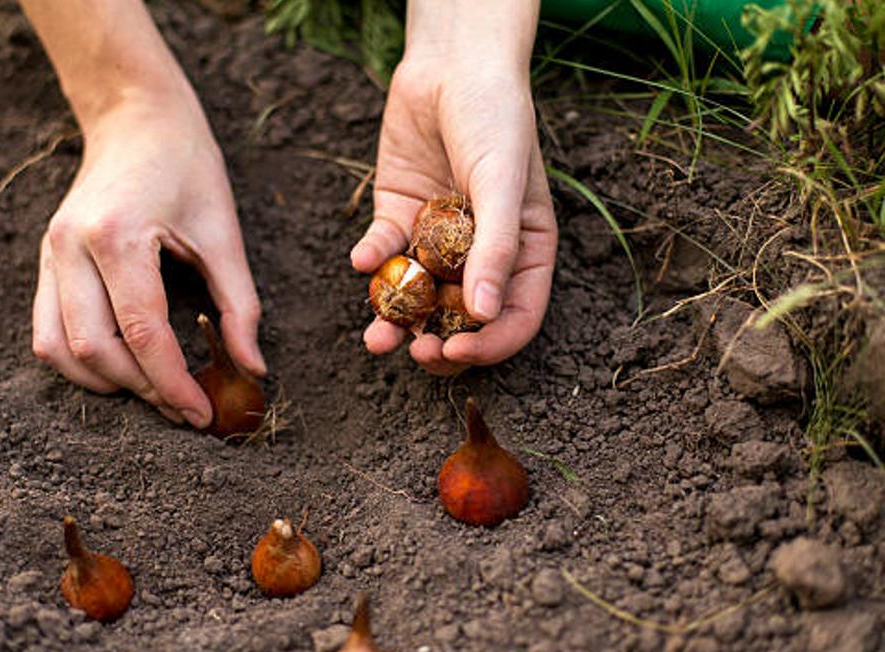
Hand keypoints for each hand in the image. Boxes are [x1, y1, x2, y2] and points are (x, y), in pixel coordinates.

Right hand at [32, 98, 264, 427]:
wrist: (136, 119)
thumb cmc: (187, 166)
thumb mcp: (225, 233)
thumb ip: (240, 305)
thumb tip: (254, 370)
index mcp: (118, 236)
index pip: (142, 332)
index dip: (173, 383)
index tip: (202, 415)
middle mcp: (70, 247)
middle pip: (95, 349)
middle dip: (142, 390)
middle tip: (184, 408)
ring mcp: (49, 254)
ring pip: (58, 350)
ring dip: (106, 383)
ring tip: (154, 391)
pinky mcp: (45, 261)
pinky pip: (46, 332)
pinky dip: (80, 362)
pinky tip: (122, 368)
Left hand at [350, 2, 557, 375]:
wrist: (451, 65)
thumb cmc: (496, 119)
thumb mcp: (504, 183)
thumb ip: (497, 248)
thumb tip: (485, 315)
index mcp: (523, 253)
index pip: (514, 317)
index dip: (489, 345)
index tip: (456, 353)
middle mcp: (481, 254)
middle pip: (461, 319)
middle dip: (438, 342)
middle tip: (415, 353)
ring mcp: (437, 240)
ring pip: (416, 296)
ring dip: (395, 321)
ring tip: (376, 337)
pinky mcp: (399, 218)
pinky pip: (383, 253)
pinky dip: (371, 260)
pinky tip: (361, 259)